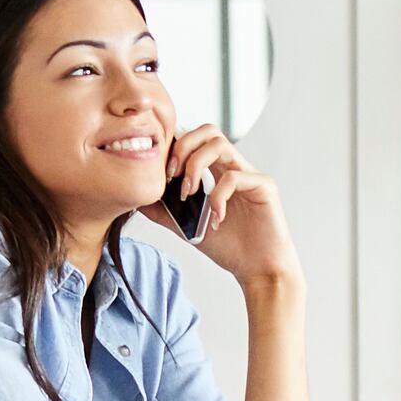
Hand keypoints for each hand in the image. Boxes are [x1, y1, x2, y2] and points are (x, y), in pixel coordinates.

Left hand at [159, 125, 297, 286]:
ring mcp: (250, 174)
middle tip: (172, 175)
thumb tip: (136, 199)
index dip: (174, 147)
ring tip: (189, 193)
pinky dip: (218, 197)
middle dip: (183, 147)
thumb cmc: (230, 248)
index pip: (195, 140)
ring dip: (196, 165)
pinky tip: (215, 220)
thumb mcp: (186, 227)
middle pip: (207, 130)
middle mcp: (234, 167)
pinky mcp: (264, 186)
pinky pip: (235, 177)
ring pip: (220, 144)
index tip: (161, 174)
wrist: (258, 270)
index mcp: (217, 172)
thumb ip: (164, 211)